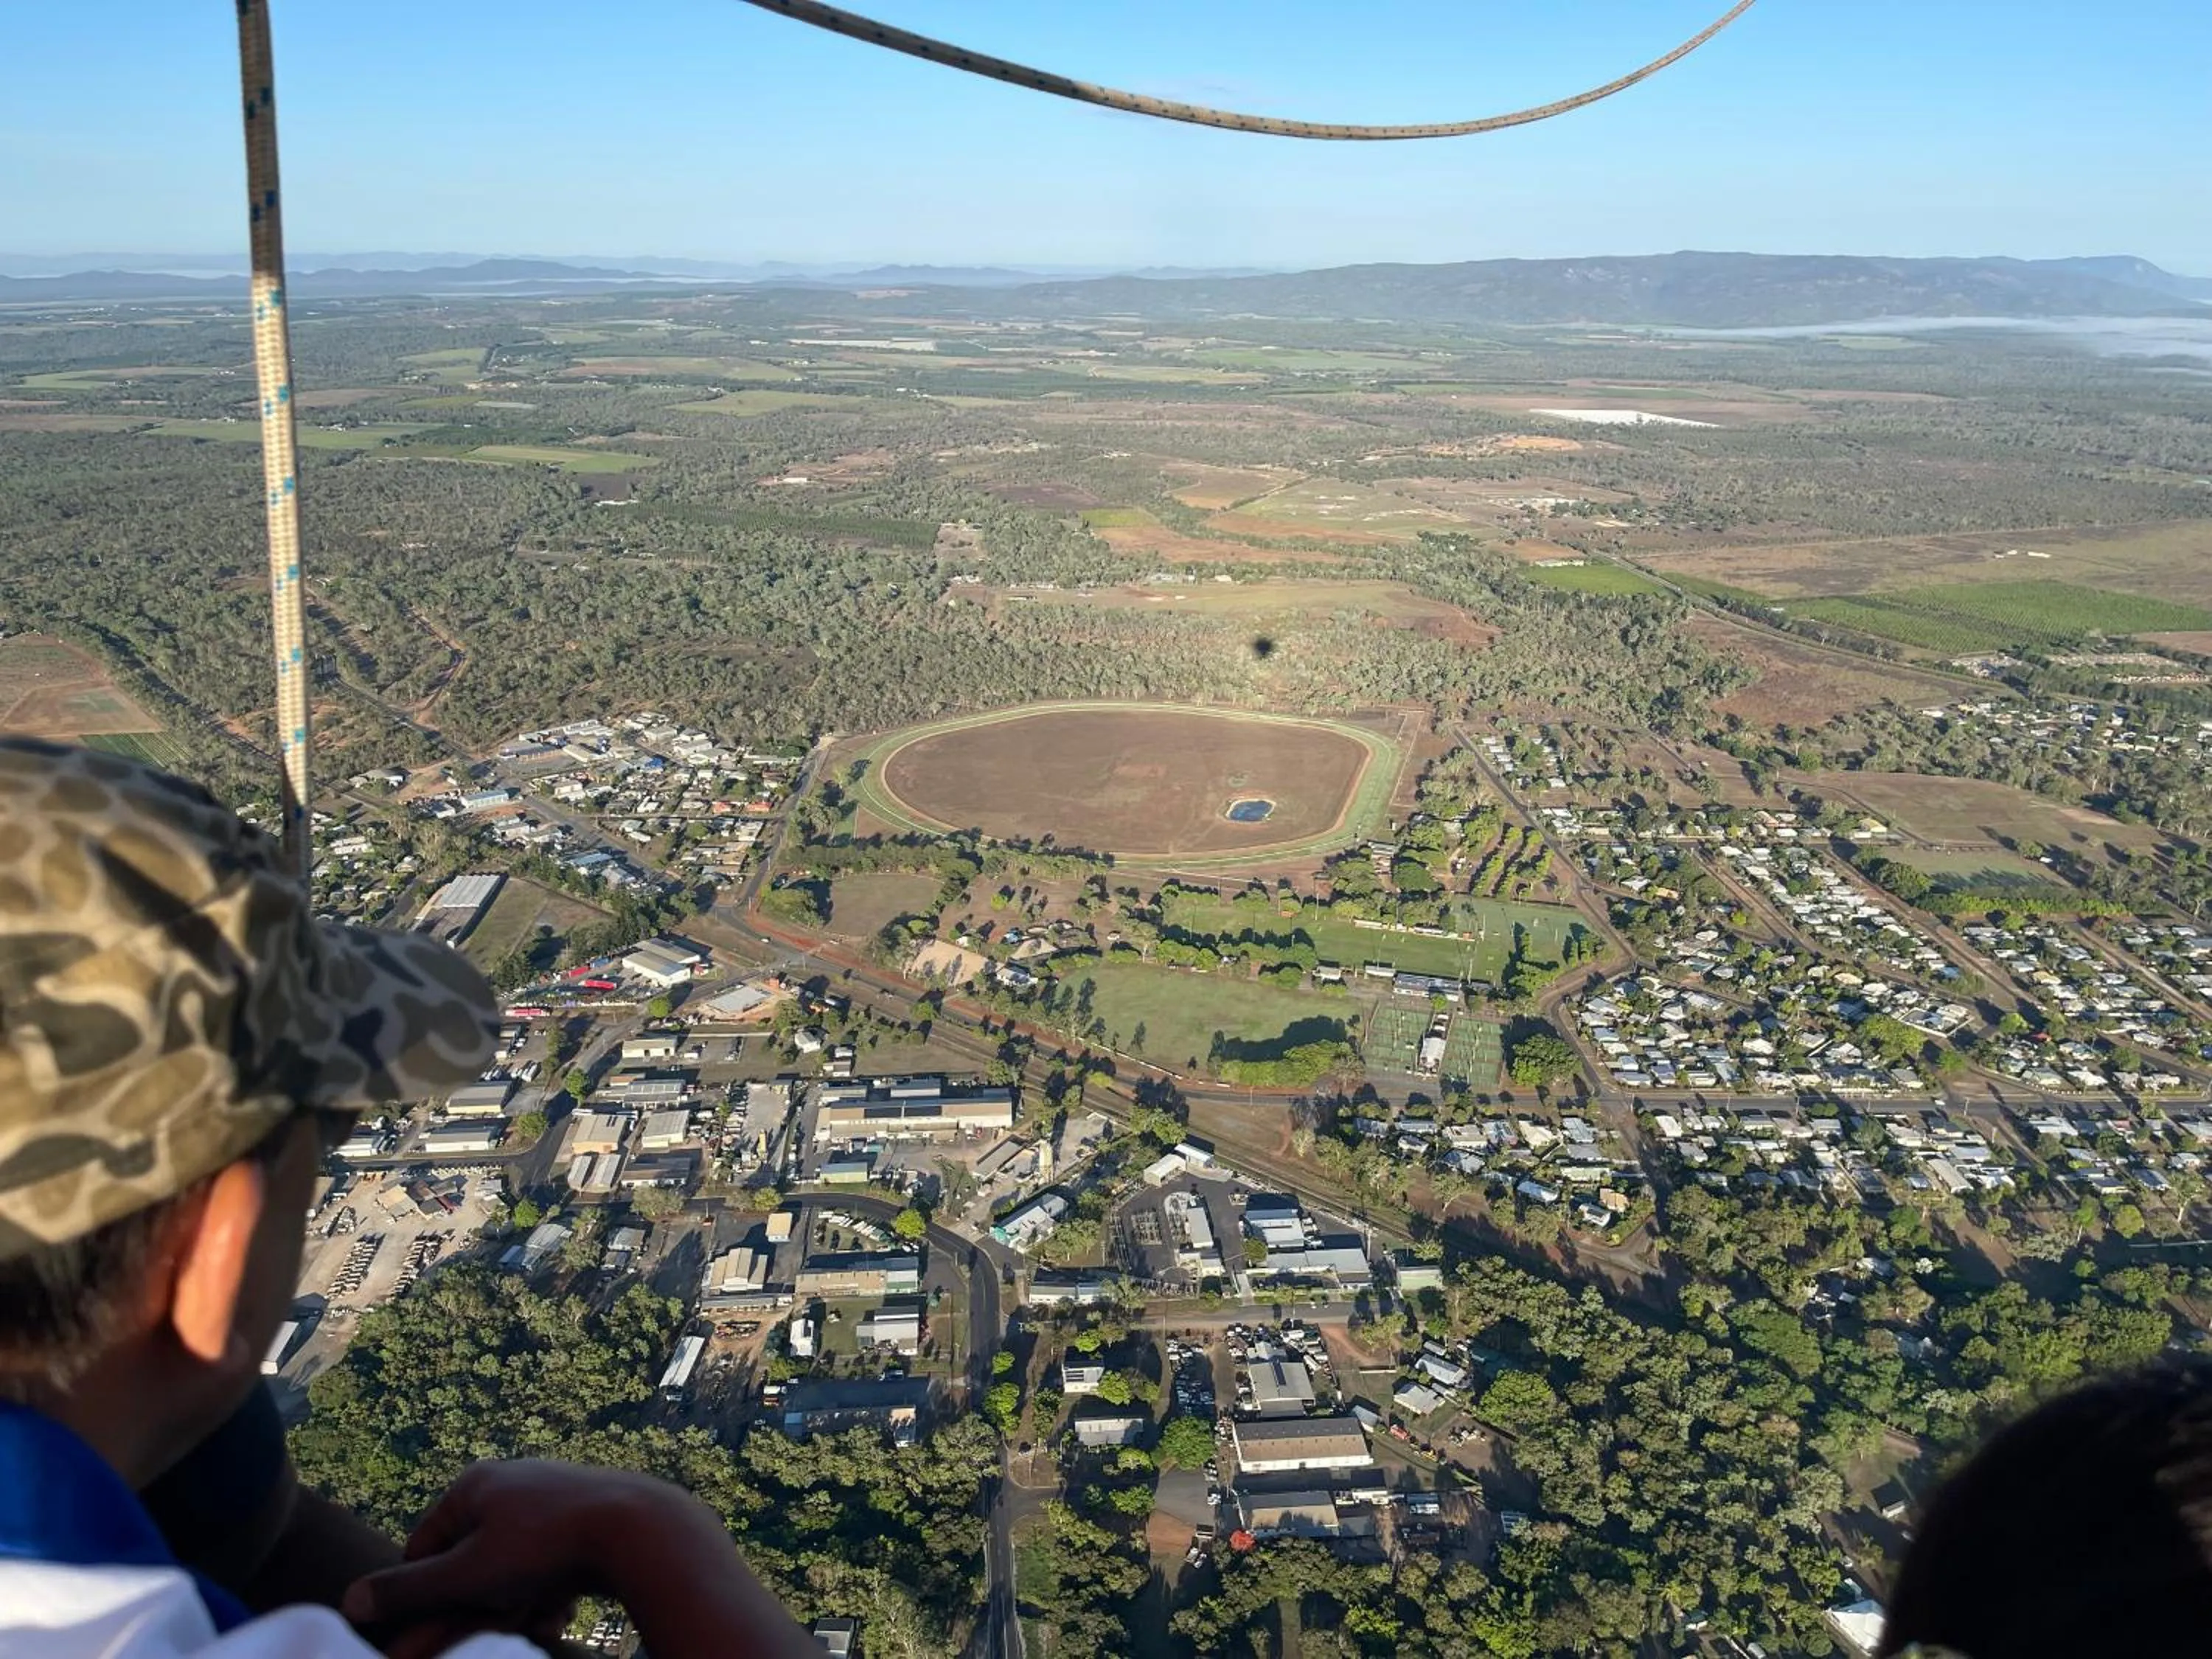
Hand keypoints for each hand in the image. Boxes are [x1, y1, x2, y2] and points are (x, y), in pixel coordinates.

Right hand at [342, 1461, 726, 1657]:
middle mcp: (510, 1483)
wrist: (638, 1530)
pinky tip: (559, 1611)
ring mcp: (549, 1498)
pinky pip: (549, 1568)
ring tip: (534, 1618)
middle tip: (471, 1640)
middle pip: (471, 1564)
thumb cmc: (544, 1546)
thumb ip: (409, 1590)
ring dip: (514, 1608)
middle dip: (472, 1610)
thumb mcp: (468, 1574)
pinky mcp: (583, 1520)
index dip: (421, 1595)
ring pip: (512, 1572)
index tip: (427, 1631)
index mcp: (474, 1485)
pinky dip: (549, 1594)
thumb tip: (349, 1602)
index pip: (423, 1548)